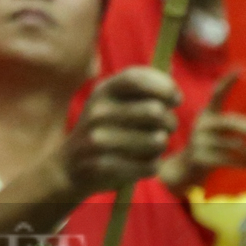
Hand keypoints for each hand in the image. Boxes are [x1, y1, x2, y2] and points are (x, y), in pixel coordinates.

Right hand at [52, 67, 181, 198]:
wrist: (69, 166)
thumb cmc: (105, 130)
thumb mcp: (112, 103)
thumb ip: (142, 92)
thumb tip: (175, 92)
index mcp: (102, 91)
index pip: (136, 79)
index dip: (164, 86)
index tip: (175, 99)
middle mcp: (98, 112)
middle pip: (154, 111)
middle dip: (170, 121)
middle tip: (166, 128)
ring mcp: (98, 139)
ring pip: (157, 140)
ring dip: (161, 146)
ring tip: (149, 147)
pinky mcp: (104, 166)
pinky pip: (150, 165)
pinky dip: (151, 166)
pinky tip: (138, 164)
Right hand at [157, 70, 245, 190]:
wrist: (187, 166)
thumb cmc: (211, 145)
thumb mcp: (218, 130)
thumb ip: (232, 124)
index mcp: (207, 113)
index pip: (217, 94)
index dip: (227, 82)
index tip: (241, 70)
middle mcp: (202, 124)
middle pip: (230, 122)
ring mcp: (199, 141)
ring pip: (233, 144)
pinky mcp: (201, 157)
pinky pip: (228, 159)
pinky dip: (245, 163)